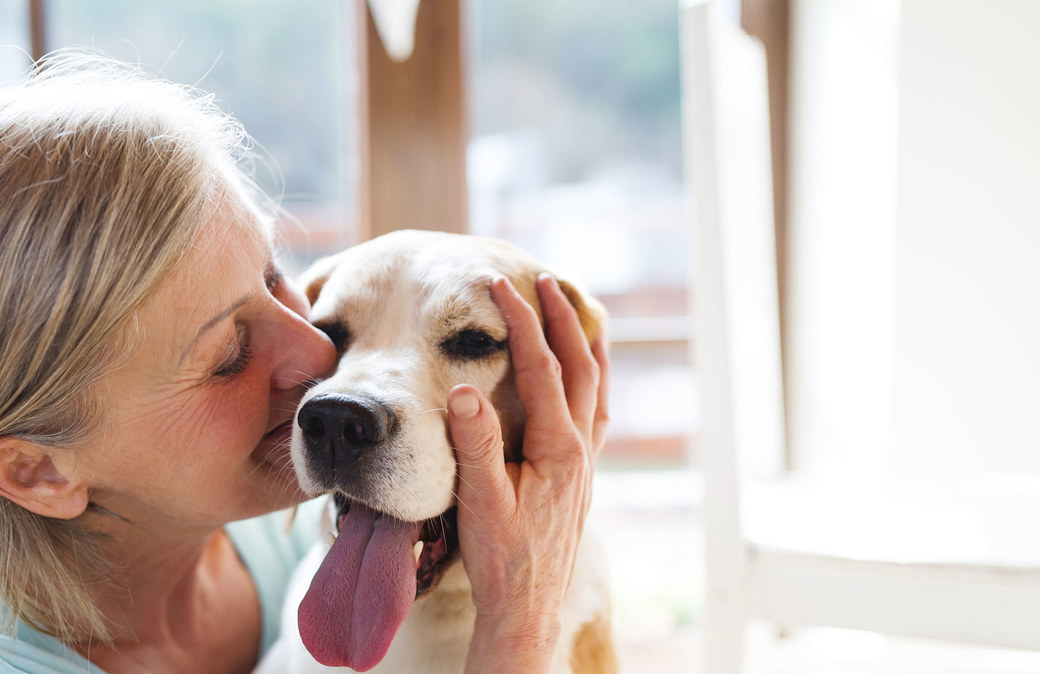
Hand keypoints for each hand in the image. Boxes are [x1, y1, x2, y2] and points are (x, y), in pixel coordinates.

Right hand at [447, 274, 609, 670]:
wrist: (527, 607)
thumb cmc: (501, 558)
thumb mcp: (480, 501)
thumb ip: (475, 445)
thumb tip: (465, 389)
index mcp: (558, 448)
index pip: (541, 369)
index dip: (521, 323)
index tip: (498, 287)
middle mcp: (580, 449)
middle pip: (579, 367)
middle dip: (562, 318)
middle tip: (545, 279)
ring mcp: (586, 462)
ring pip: (596, 387)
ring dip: (585, 344)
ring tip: (577, 311)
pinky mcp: (581, 476)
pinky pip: (595, 412)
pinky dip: (591, 380)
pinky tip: (584, 376)